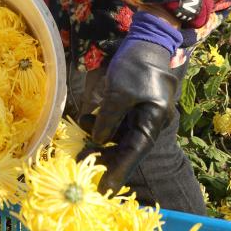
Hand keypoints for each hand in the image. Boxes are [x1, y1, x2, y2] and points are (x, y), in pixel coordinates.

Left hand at [81, 39, 177, 192]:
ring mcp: (139, 114)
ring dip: (98, 141)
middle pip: (126, 147)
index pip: (134, 152)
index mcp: (152, 120)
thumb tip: (98, 139)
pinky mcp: (130, 105)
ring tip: (78, 146)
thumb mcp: (119, 92)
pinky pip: (115, 122)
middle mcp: (148, 121)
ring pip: (118, 136)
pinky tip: (84, 121)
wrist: (146, 40)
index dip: (119, 171)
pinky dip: (100, 124)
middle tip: (82, 168)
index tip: (105, 189)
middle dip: (105, 158)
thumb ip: (109, 118)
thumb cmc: (136, 65)